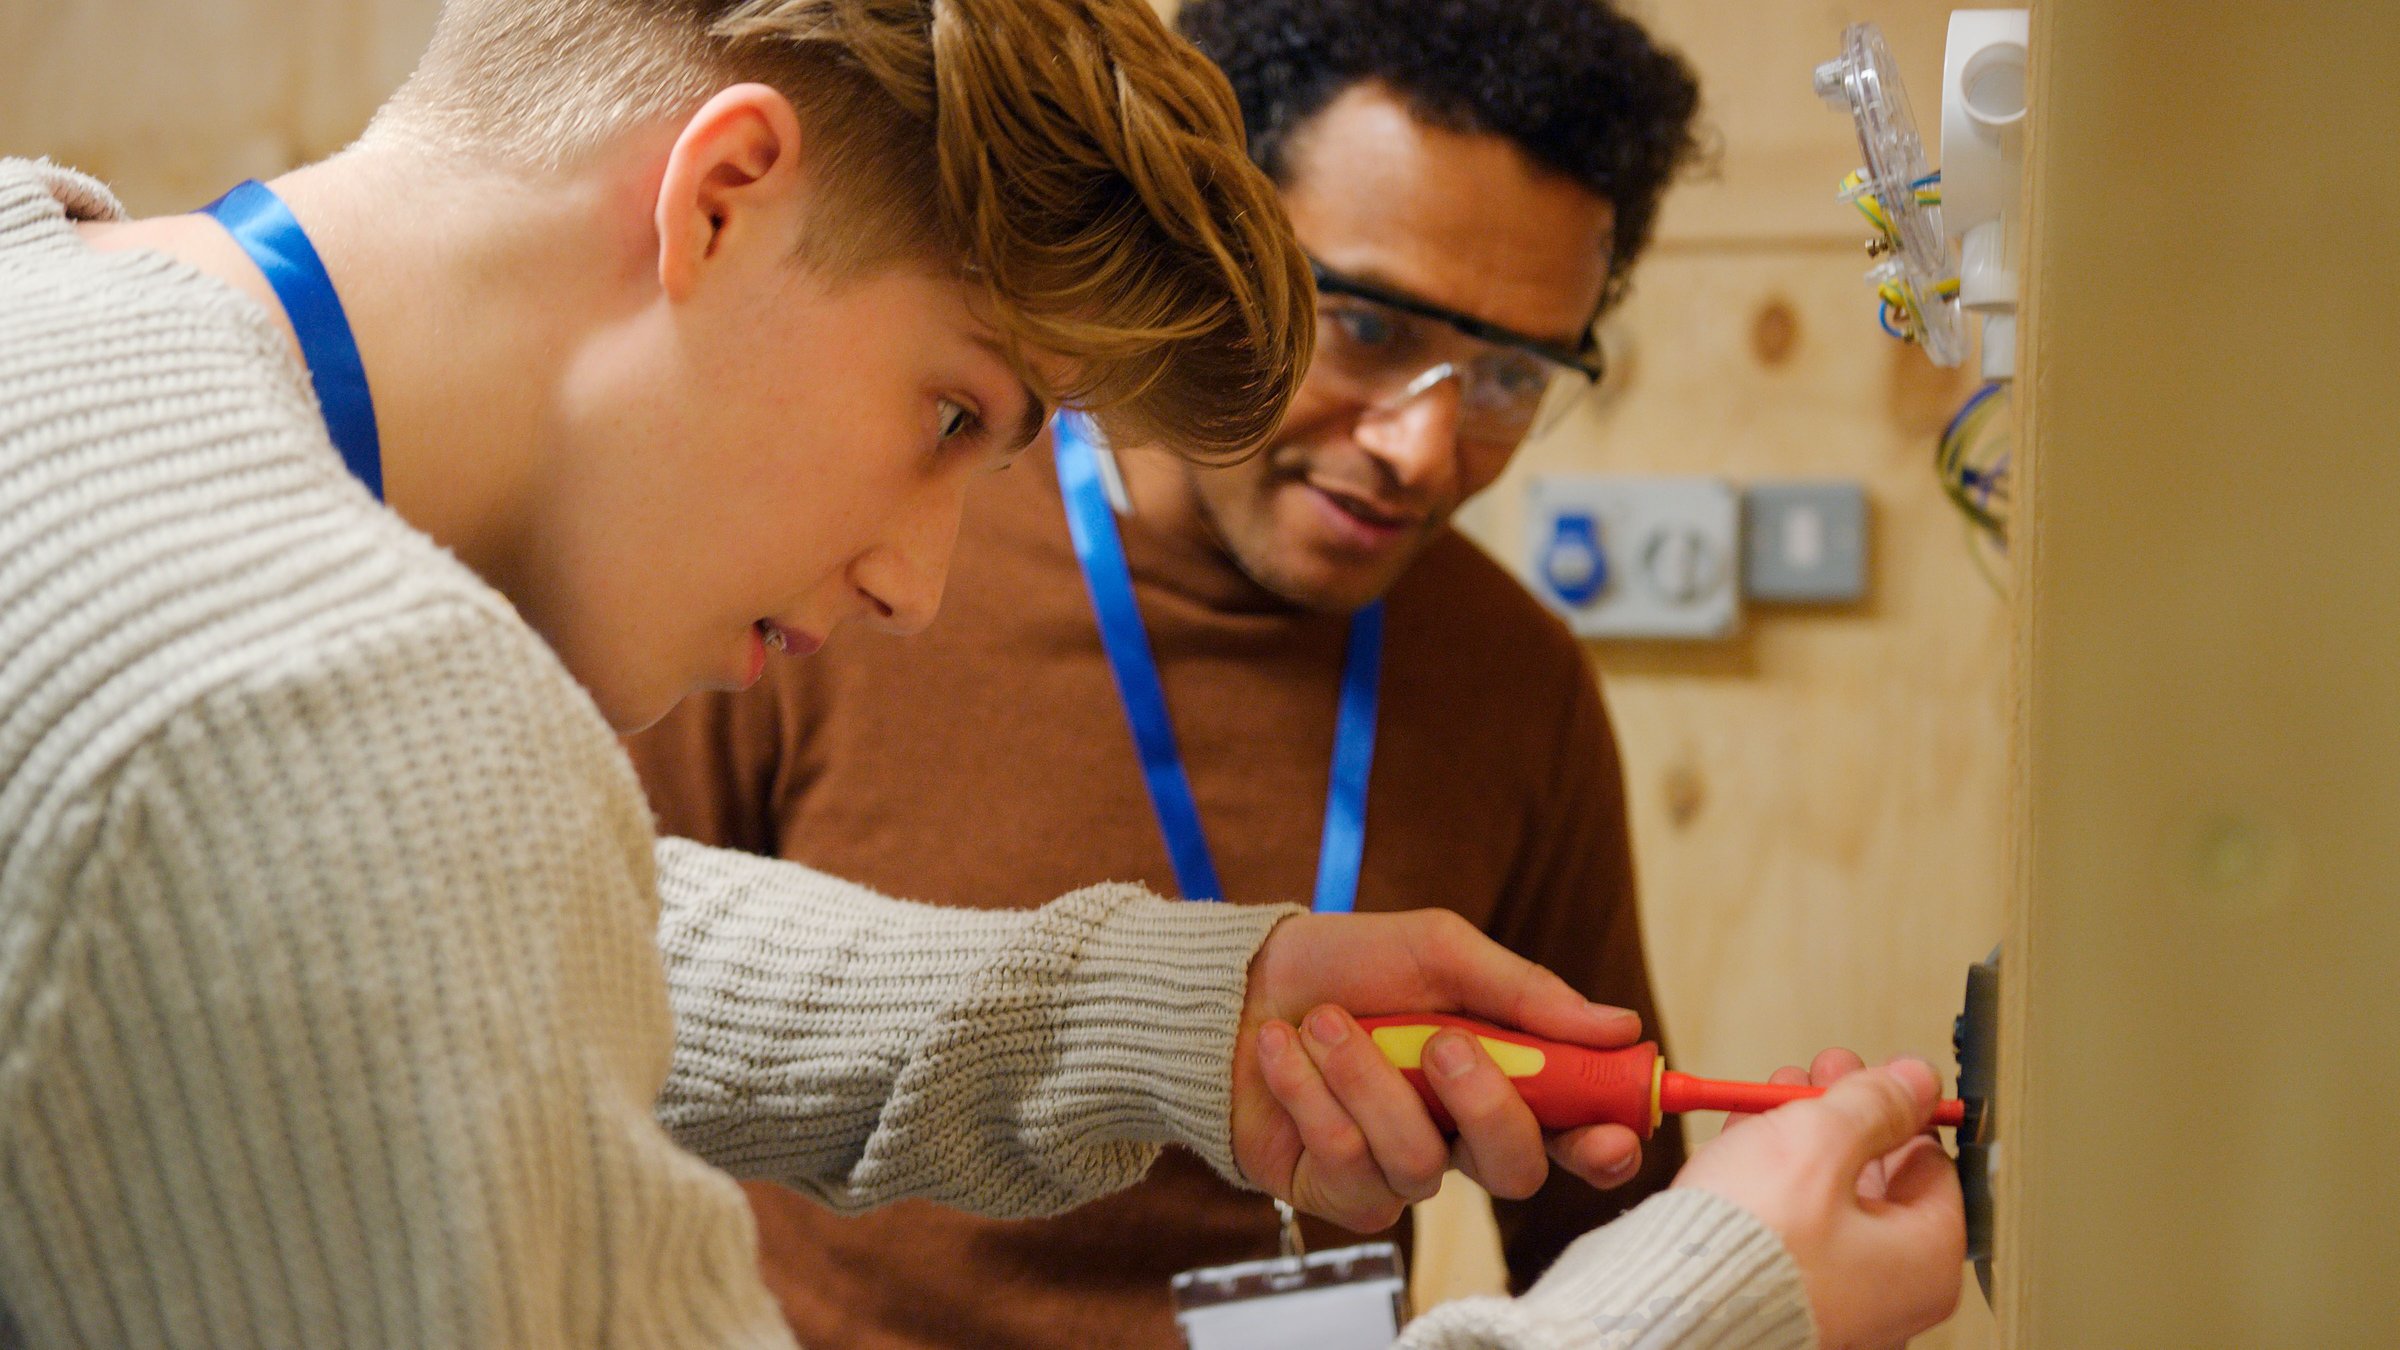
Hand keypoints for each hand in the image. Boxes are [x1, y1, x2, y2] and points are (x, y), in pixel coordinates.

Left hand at [1231, 910, 1646, 1232]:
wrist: (1234, 983)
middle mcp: (1459, 1135)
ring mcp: (1398, 1171)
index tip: (1616, 1131)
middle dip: (1488, 1109)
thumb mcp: (1438, 950)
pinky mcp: (1338, 1191)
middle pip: (1516, 1172)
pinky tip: (1282, 1052)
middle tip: (1446, 1044)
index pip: (1575, 1132)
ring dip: (1367, 1081)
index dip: (1606, 1143)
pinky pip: (1348, 1165)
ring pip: (1419, 1165)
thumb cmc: (1346, 964)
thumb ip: (1525, 991)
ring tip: (1324, 1023)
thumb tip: (1620, 1026)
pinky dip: (1311, 1096)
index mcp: (1503, 1079)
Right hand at [1673, 1049, 1965, 1349]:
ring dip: (1803, 1137)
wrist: (1671, 1302)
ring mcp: (1835, 1296)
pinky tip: (1749, 1134)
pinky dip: (1772, 1177)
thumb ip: (1874, 1103)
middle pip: (1878, 1178)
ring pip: (1829, 1197)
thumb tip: (1914, 1082)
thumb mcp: (1820, 1143)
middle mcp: (1888, 1291)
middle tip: (1821, 1075)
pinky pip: (1791, 1224)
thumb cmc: (1754, 1248)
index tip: (1873, 1075)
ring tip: (1777, 1093)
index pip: (1934, 1165)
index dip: (1901, 1108)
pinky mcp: (1783, 1294)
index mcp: (1925, 1262)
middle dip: (1845, 1115)